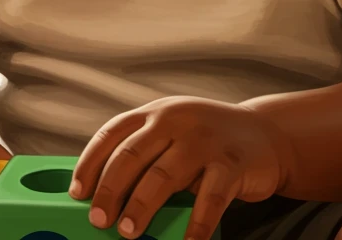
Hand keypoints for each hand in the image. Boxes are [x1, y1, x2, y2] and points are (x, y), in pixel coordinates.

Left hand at [68, 97, 293, 239]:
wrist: (264, 134)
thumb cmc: (206, 141)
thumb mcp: (173, 134)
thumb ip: (145, 154)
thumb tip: (104, 197)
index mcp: (156, 113)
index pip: (112, 133)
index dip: (90, 163)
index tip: (77, 193)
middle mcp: (176, 119)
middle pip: (132, 154)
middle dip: (110, 190)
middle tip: (98, 219)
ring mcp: (204, 140)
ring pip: (164, 174)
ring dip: (142, 206)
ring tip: (128, 232)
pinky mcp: (231, 163)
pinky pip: (210, 197)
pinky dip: (196, 224)